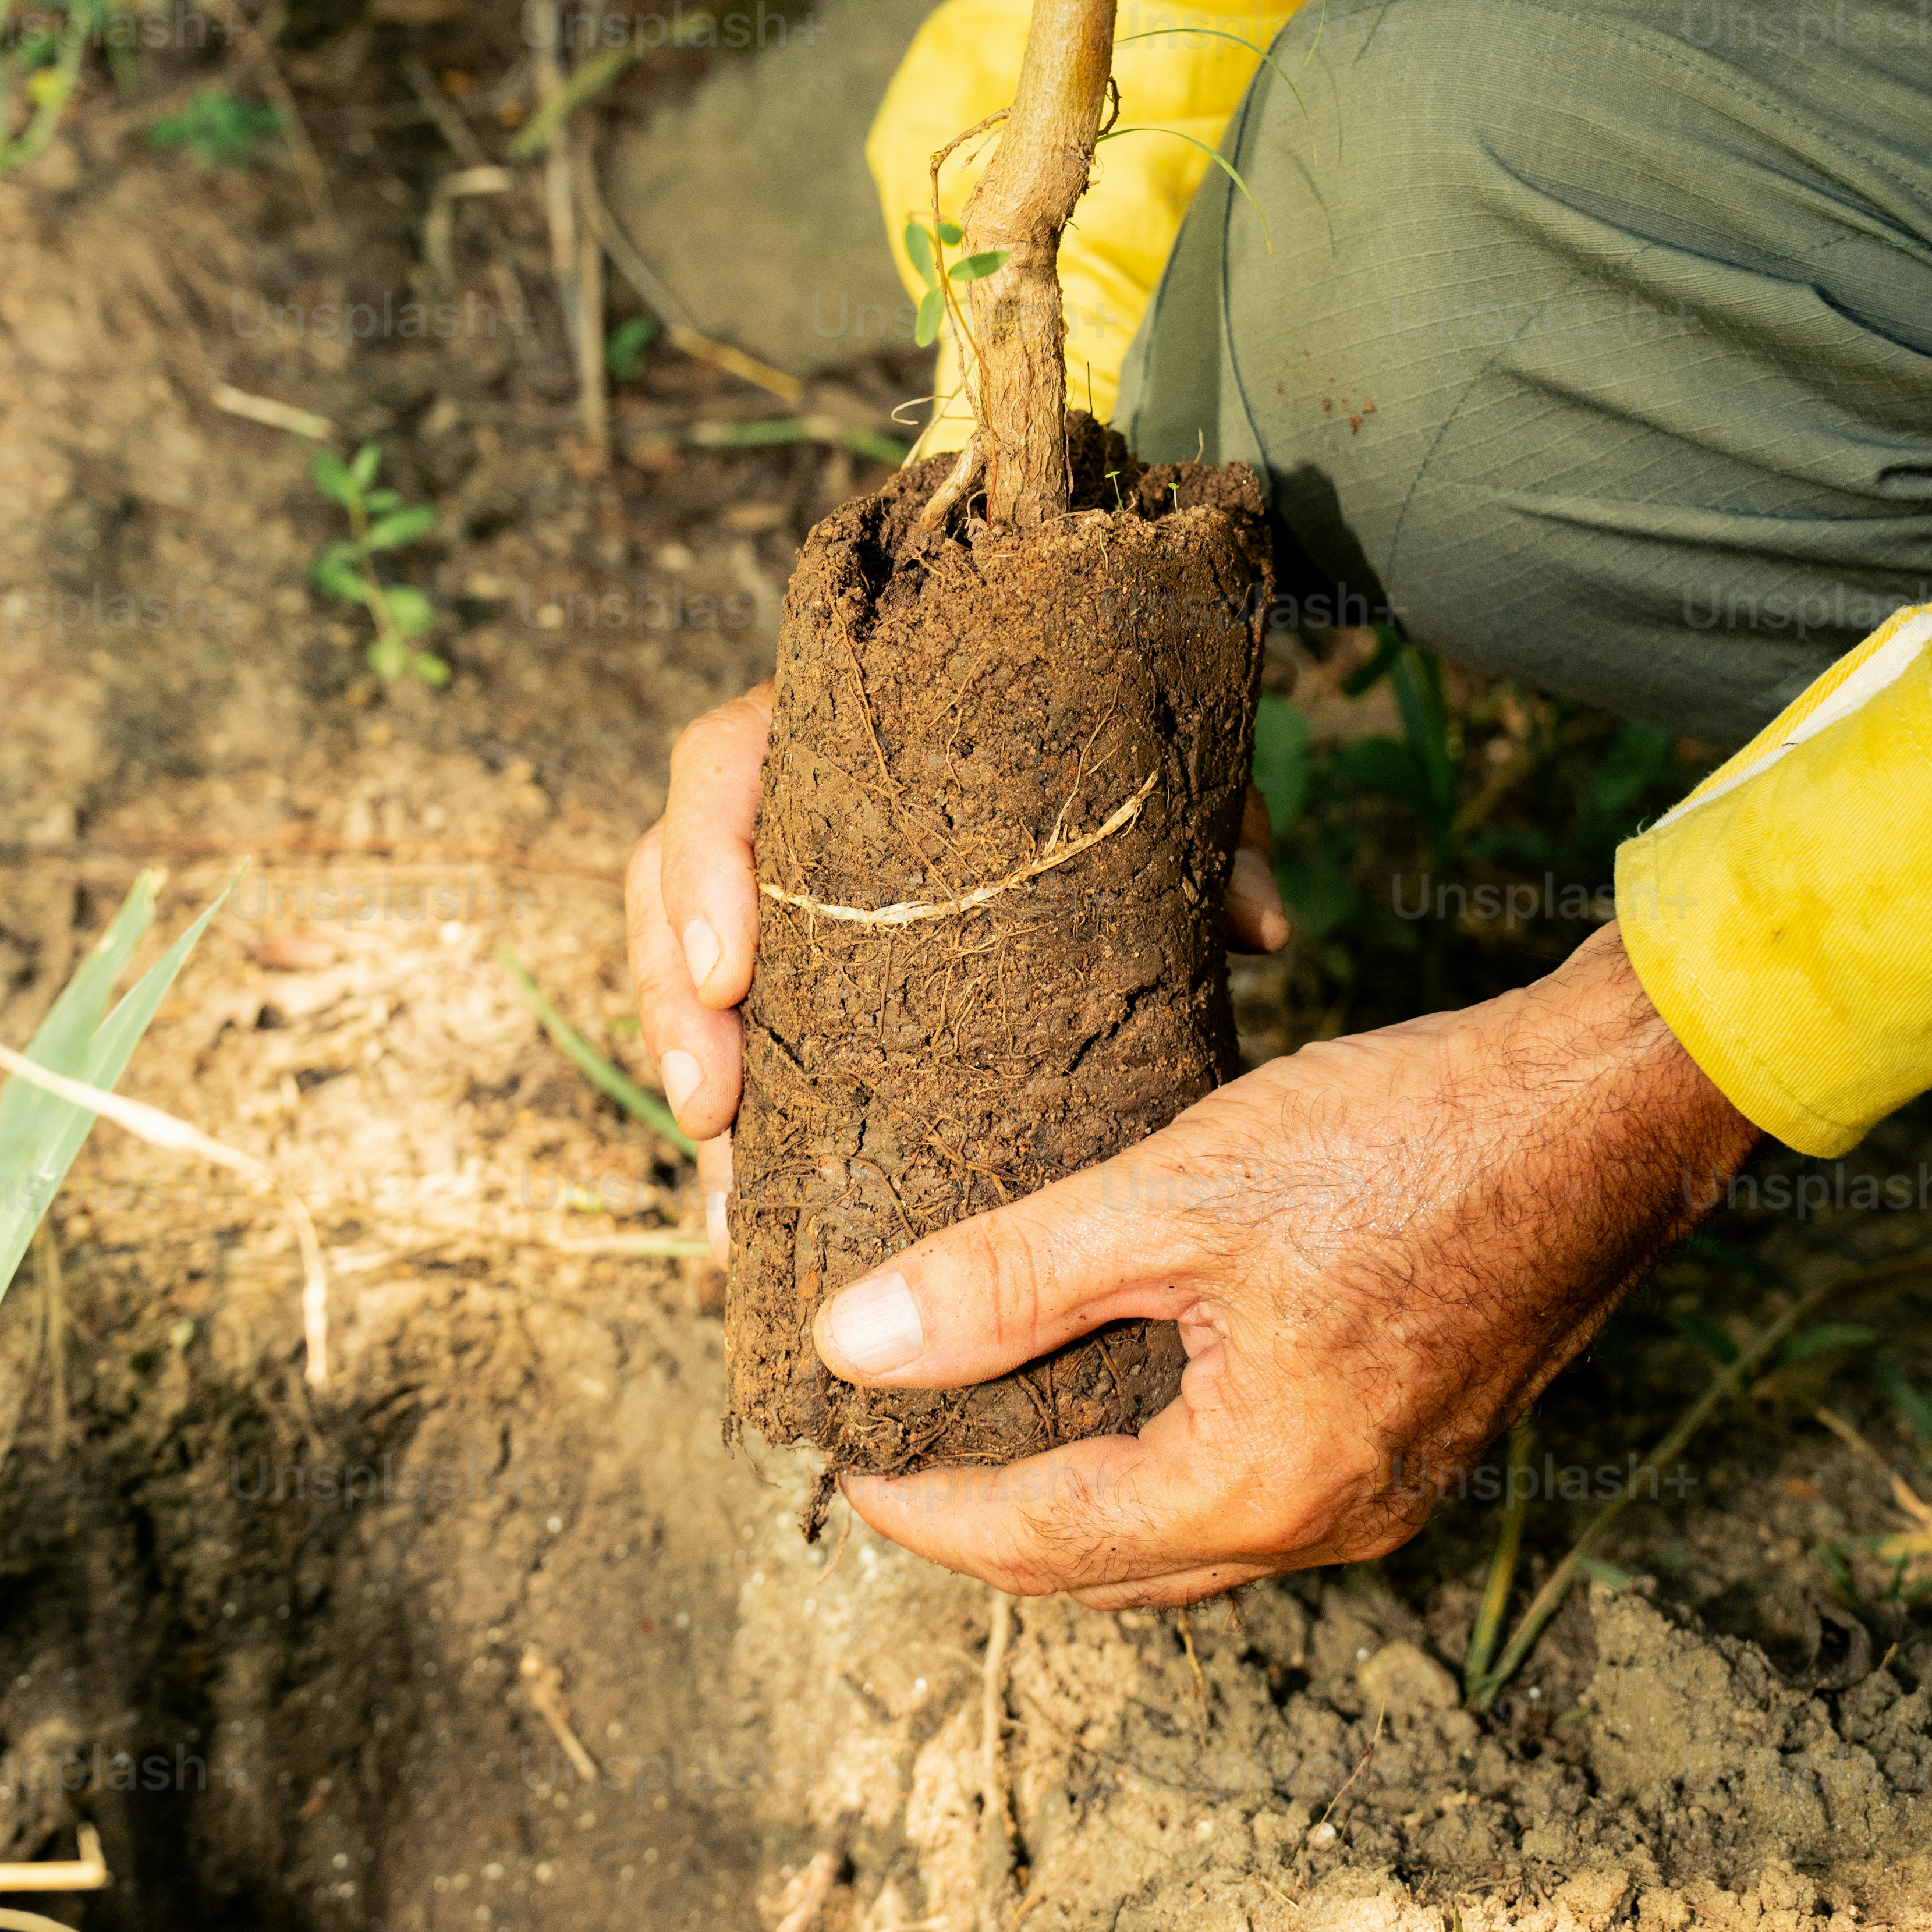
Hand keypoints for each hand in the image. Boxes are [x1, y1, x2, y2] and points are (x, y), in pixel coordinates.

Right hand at [624, 677, 1291, 1245]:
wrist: (1106, 756)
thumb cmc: (1114, 759)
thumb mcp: (1159, 785)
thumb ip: (1209, 835)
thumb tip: (1260, 927)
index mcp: (841, 725)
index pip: (722, 763)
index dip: (705, 861)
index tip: (733, 970)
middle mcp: (788, 799)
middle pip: (671, 879)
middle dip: (671, 999)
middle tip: (712, 1111)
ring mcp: (778, 886)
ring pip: (679, 962)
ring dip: (687, 1069)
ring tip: (725, 1181)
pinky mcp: (793, 965)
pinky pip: (732, 1030)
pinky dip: (740, 1114)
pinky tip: (752, 1206)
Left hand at [817, 927, 1758, 1606]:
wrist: (1608, 1109)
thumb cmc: (1409, 1138)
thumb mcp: (1176, 1194)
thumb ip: (1008, 1277)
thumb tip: (856, 1343)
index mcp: (1260, 1492)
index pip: (1039, 1542)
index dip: (919, 1504)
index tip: (837, 1450)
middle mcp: (1328, 1525)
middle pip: (1108, 1568)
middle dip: (991, 1522)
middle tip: (895, 1443)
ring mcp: (1385, 1489)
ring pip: (1184, 1536)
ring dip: (1080, 1494)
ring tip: (988, 1408)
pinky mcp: (1417, 1435)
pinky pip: (1254, 1487)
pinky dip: (1165, 1455)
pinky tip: (1124, 1370)